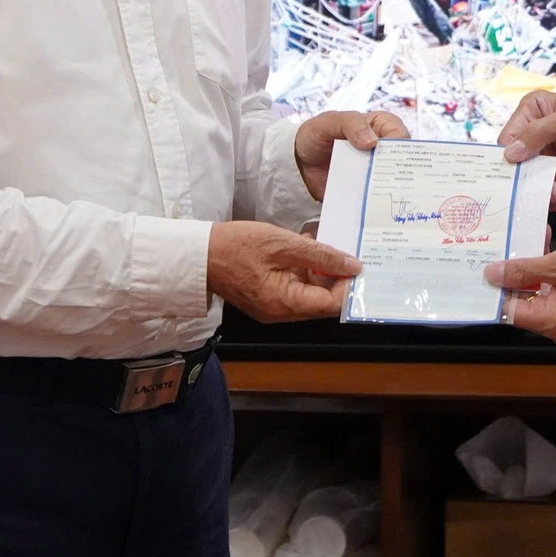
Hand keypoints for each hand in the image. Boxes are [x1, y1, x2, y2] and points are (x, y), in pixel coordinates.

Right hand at [208, 221, 361, 322]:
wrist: (200, 254)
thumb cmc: (236, 246)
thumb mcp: (283, 243)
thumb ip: (320, 255)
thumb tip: (352, 266)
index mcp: (284, 303)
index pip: (331, 304)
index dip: (347, 285)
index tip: (356, 263)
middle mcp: (280, 313)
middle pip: (322, 302)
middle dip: (334, 277)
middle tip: (341, 250)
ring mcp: (272, 308)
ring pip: (309, 294)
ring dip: (318, 271)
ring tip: (318, 245)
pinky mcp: (267, 299)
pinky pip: (294, 289)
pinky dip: (303, 271)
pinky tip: (302, 249)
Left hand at [294, 109, 410, 199]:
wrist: (297, 164)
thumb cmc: (315, 134)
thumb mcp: (330, 121)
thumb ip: (351, 124)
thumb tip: (372, 142)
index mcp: (379, 126)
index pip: (399, 133)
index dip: (398, 144)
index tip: (389, 157)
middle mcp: (382, 149)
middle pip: (402, 160)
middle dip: (398, 170)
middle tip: (388, 180)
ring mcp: (375, 172)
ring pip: (393, 181)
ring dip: (390, 189)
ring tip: (382, 197)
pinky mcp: (367, 190)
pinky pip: (378, 197)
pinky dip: (377, 202)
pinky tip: (373, 208)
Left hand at [484, 242, 555, 344]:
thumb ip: (525, 269)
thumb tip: (491, 275)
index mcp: (552, 323)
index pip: (509, 310)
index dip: (495, 288)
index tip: (482, 264)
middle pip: (523, 304)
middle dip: (514, 275)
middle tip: (503, 246)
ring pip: (539, 297)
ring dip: (533, 271)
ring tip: (529, 240)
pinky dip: (549, 276)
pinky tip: (548, 249)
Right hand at [496, 91, 555, 210]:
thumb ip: (539, 132)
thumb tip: (510, 153)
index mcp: (533, 112)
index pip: (507, 135)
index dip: (506, 153)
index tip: (512, 168)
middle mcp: (534, 136)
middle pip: (511, 162)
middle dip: (518, 176)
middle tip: (528, 187)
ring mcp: (545, 161)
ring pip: (524, 181)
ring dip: (533, 190)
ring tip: (554, 192)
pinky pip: (541, 195)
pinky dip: (546, 201)